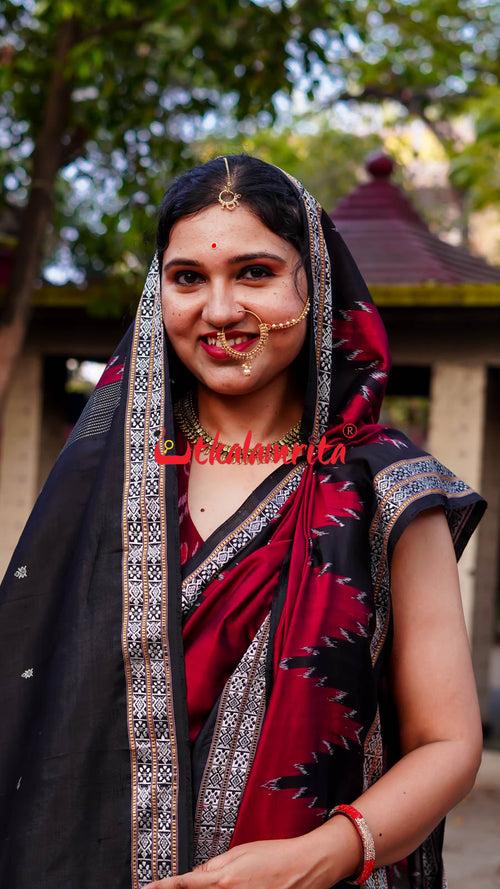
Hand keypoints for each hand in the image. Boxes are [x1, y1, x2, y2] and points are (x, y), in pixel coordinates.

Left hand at [141, 834, 334, 888]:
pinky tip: (228, 888)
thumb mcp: (241, 851)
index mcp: (224, 880)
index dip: (163, 888)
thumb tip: (196, 876)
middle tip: (172, 887)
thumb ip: (215, 866)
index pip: (185, 885)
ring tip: (198, 887)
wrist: (306, 866)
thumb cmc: (275, 855)